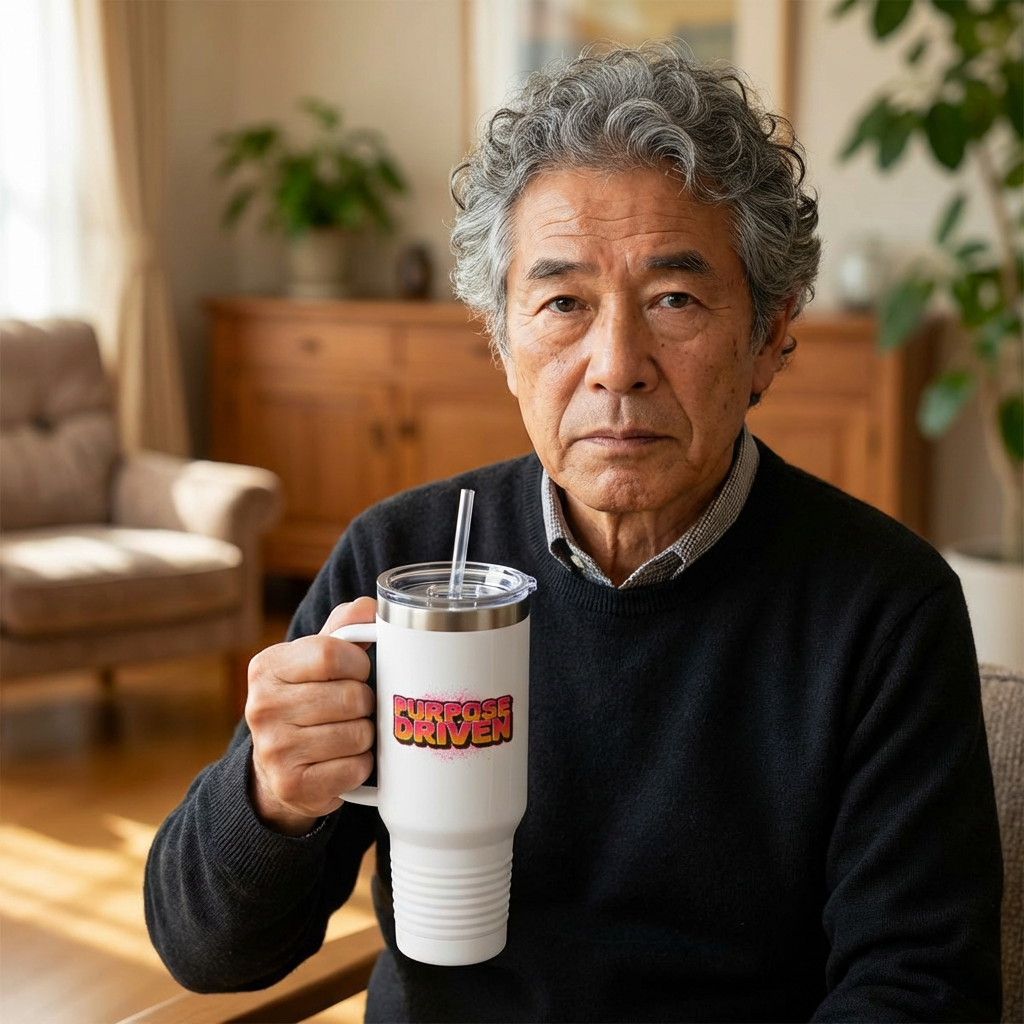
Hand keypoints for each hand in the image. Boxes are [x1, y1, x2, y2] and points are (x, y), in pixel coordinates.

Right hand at [245, 597, 376, 835]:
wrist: (276, 769)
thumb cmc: (306, 702)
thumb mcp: (315, 660)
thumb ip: (343, 629)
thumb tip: (370, 607)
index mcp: (266, 667)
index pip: (332, 653)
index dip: (359, 663)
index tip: (359, 671)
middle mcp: (261, 707)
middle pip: (350, 696)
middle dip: (365, 702)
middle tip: (353, 708)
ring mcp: (274, 750)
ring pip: (357, 734)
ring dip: (365, 735)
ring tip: (347, 733)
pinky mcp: (293, 786)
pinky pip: (356, 769)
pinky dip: (361, 765)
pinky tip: (343, 761)